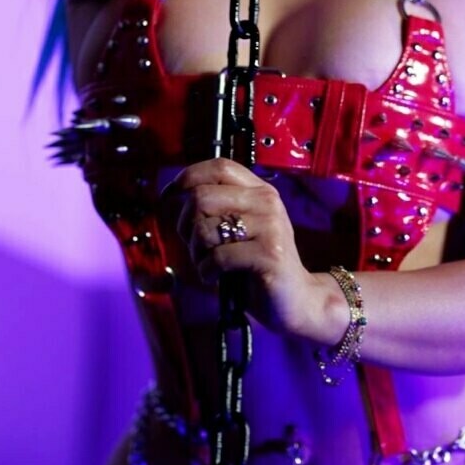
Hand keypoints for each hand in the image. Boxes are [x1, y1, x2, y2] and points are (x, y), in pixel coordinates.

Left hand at [171, 157, 322, 336]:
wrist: (296, 298)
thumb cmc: (258, 264)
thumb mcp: (239, 227)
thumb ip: (215, 209)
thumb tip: (172, 198)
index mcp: (259, 191)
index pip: (219, 167)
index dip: (187, 178)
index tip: (168, 196)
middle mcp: (267, 202)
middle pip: (202, 197)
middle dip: (184, 225)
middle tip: (194, 246)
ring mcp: (270, 227)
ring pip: (205, 229)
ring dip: (195, 253)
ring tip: (208, 264)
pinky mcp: (269, 255)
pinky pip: (218, 257)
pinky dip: (206, 271)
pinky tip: (215, 276)